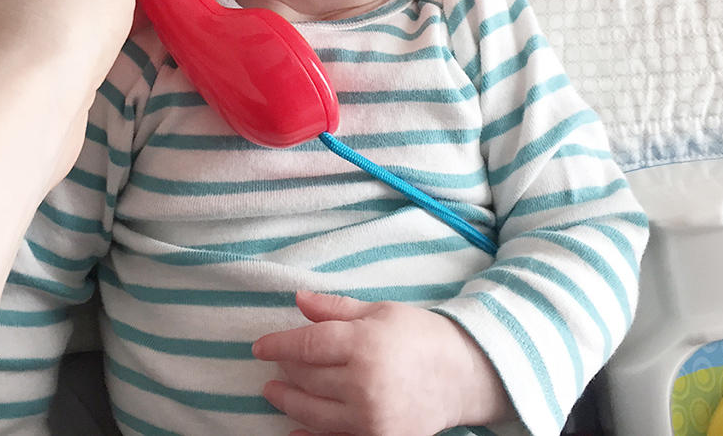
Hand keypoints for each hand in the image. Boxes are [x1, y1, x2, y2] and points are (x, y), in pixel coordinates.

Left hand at [252, 291, 511, 435]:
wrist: (462, 376)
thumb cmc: (420, 335)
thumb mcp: (380, 311)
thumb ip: (336, 308)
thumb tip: (298, 299)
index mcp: (365, 344)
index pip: (308, 344)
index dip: (279, 344)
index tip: (260, 346)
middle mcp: (364, 383)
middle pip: (307, 379)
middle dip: (284, 371)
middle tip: (272, 366)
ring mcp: (370, 419)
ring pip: (313, 413)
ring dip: (289, 402)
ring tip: (274, 392)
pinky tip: (294, 428)